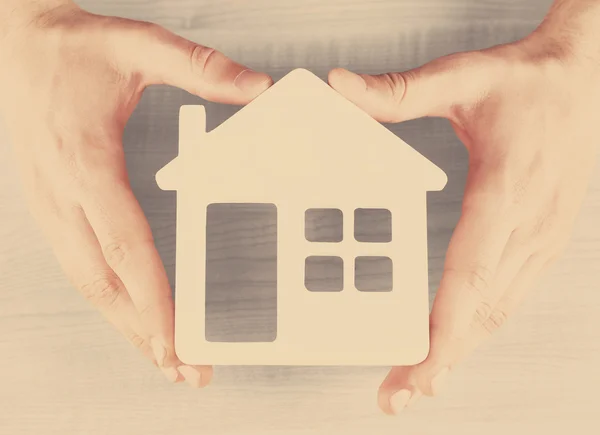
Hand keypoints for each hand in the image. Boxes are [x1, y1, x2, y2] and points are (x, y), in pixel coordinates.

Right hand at [0, 1, 271, 385]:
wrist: (15, 45)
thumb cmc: (74, 50)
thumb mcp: (139, 45)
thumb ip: (201, 68)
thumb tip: (259, 89)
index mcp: (86, 161)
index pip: (123, 244)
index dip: (151, 297)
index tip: (176, 339)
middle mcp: (63, 195)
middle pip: (104, 282)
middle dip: (146, 333)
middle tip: (186, 370)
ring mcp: (51, 207)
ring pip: (89, 285)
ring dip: (128, 328)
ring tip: (167, 362)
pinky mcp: (52, 210)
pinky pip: (82, 269)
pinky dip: (112, 303)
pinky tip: (136, 321)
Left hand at [328, 19, 599, 413]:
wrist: (584, 78)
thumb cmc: (524, 81)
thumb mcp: (461, 75)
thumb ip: (398, 90)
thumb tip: (338, 87)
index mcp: (506, 189)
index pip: (471, 273)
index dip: (442, 327)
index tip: (415, 365)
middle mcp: (530, 224)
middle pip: (482, 309)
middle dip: (441, 360)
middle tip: (398, 396)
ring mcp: (542, 237)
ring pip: (498, 311)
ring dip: (459, 352)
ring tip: (419, 384)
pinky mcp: (544, 239)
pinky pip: (509, 295)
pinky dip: (479, 327)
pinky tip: (455, 344)